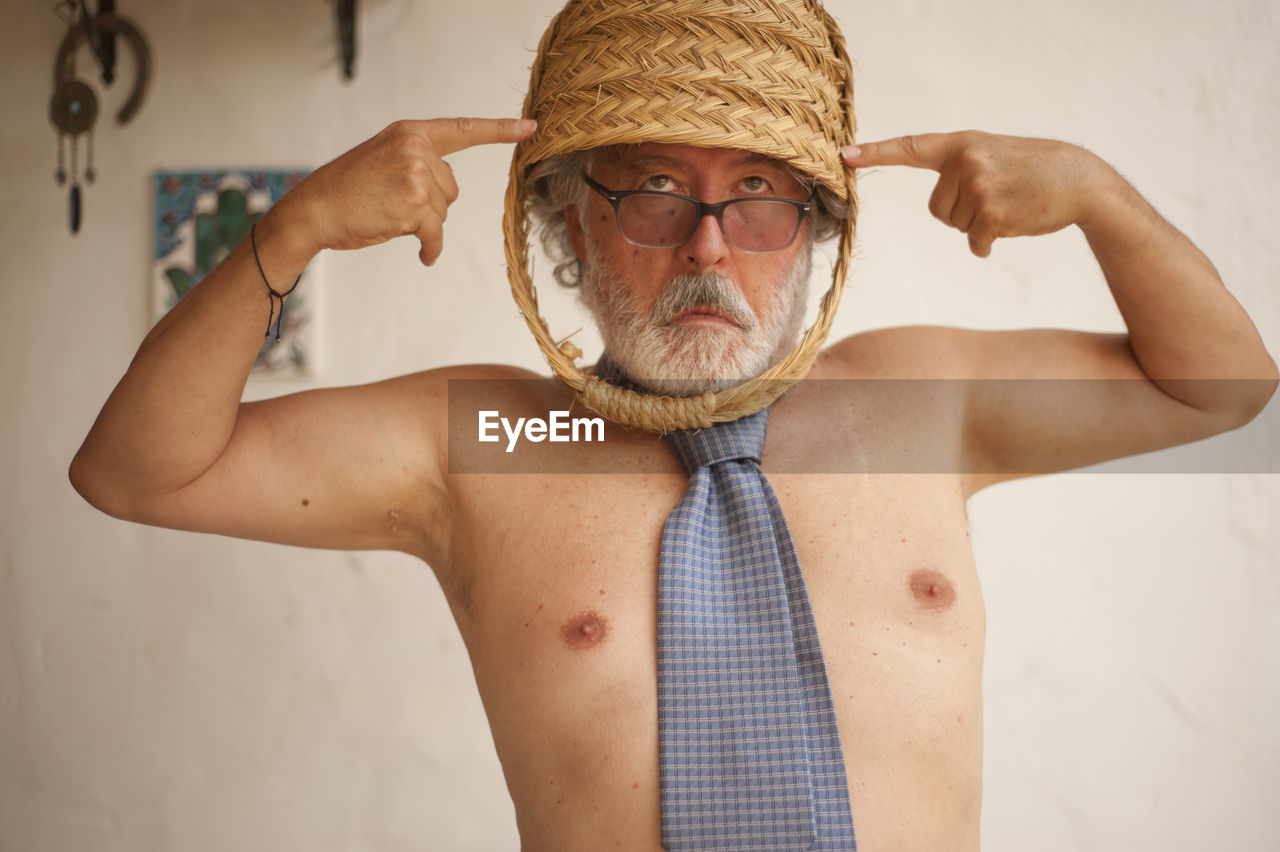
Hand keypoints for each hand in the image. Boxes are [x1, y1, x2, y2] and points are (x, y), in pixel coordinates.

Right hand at [273, 117, 535, 264]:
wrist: (314, 209)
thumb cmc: (346, 189)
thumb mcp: (383, 157)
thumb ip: (418, 160)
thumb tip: (447, 186)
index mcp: (410, 132)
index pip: (463, 129)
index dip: (500, 130)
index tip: (531, 127)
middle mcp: (416, 148)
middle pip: (451, 188)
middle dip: (428, 202)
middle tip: (389, 201)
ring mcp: (416, 176)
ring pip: (443, 212)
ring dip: (422, 223)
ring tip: (387, 215)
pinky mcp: (415, 207)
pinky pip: (436, 235)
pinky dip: (430, 249)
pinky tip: (420, 254)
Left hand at [843, 131, 1106, 257]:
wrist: (1081, 180)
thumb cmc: (1035, 170)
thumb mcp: (994, 153)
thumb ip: (962, 167)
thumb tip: (943, 206)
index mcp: (962, 144)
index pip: (911, 148)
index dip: (876, 153)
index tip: (844, 155)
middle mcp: (965, 161)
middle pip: (937, 209)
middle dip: (962, 213)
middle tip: (996, 197)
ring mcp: (978, 187)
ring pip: (955, 226)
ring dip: (978, 226)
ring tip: (1009, 205)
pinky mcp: (990, 213)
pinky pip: (973, 242)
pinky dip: (988, 243)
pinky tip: (1013, 224)